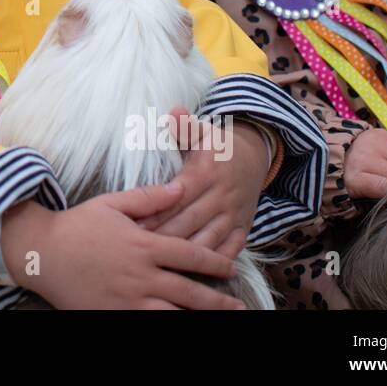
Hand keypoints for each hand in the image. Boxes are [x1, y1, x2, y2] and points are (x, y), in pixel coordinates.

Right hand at [0, 183, 244, 309]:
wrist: (40, 253)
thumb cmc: (76, 225)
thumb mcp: (111, 203)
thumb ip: (149, 197)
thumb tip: (181, 187)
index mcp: (144, 245)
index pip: (191, 255)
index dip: (215, 262)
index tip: (230, 266)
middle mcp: (142, 276)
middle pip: (191, 292)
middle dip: (218, 300)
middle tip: (238, 305)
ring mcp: (129, 300)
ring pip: (175, 313)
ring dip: (200, 317)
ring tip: (220, 319)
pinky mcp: (116, 315)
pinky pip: (149, 323)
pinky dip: (169, 323)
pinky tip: (179, 323)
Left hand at [138, 107, 270, 257]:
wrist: (253, 157)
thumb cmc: (216, 145)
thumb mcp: (202, 130)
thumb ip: (185, 125)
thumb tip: (173, 112)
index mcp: (207, 171)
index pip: (177, 196)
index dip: (157, 211)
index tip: (133, 224)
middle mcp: (222, 195)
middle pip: (189, 222)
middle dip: (163, 236)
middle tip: (137, 248)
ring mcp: (234, 214)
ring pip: (208, 240)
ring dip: (184, 254)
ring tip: (159, 265)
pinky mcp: (244, 228)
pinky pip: (230, 250)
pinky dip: (214, 263)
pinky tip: (193, 273)